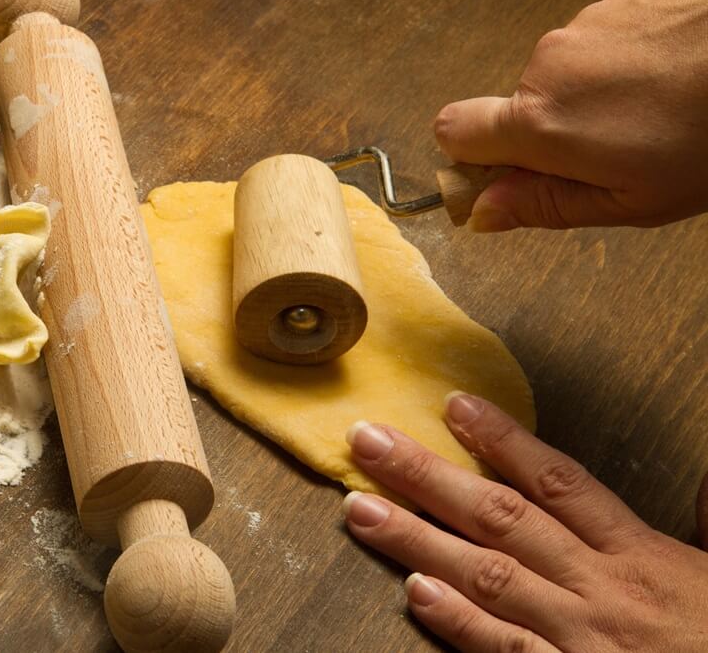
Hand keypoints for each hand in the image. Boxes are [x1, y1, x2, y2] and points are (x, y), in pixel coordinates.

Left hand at [341, 394, 707, 651]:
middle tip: (367, 441)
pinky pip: (508, 651)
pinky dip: (461, 623)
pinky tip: (415, 593)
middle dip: (428, 475)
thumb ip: (699, 522)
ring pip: (489, 576)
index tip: (452, 405)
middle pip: (502, 517)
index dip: (504, 440)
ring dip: (418, 540)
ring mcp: (583, 639)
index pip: (562, 483)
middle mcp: (604, 589)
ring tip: (359, 508)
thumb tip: (695, 485)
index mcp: (644, 556)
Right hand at [434, 0, 707, 231]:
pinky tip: (682, 70)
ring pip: (571, 69)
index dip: (473, 159)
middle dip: (558, 130)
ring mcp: (590, 21)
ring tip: (667, 106)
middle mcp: (551, 63)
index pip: (453, 133)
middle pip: (523, 104)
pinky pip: (612, 34)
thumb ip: (545, 205)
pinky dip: (637, 55)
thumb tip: (483, 211)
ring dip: (603, 92)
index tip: (510, 178)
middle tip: (624, 150)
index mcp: (541, 123)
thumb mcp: (632, 201)